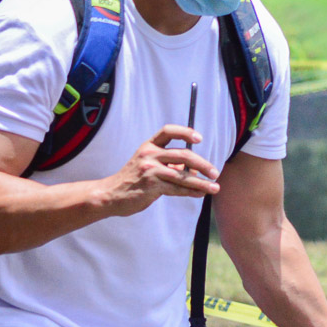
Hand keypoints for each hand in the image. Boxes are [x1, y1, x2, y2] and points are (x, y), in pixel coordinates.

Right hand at [99, 125, 218, 217]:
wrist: (111, 194)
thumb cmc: (134, 180)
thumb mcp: (149, 165)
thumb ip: (171, 165)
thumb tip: (197, 170)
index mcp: (148, 146)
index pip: (168, 131)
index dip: (185, 132)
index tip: (199, 139)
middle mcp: (149, 154)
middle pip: (183, 155)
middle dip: (203, 164)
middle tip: (215, 172)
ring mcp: (150, 169)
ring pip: (183, 175)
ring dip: (202, 183)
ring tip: (215, 187)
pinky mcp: (152, 185)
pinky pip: (177, 188)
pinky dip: (191, 191)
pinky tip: (201, 193)